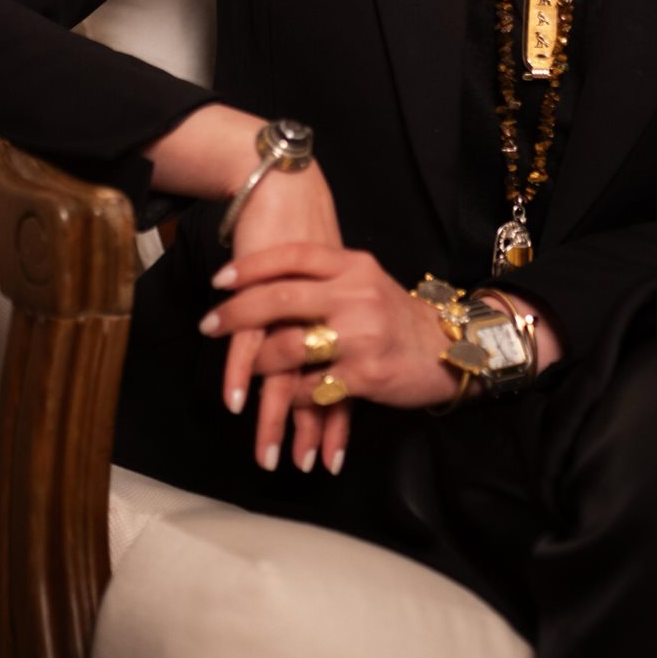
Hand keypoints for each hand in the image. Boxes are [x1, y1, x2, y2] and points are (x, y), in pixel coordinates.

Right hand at [142, 104, 350, 474]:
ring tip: (267, 456)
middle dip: (307, 430)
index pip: (343, 377)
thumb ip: (324, 320)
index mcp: (342, 316)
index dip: (336, 421)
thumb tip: (323, 361)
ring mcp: (292, 306)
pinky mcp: (262, 291)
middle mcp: (323, 315)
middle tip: (298, 468)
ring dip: (274, 417)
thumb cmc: (305, 234)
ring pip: (285, 374)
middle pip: (318, 383)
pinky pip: (251, 340)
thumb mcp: (325, 283)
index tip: (329, 459)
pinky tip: (235, 403)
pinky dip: (242, 374)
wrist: (287, 188)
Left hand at [199, 243, 462, 467]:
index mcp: (354, 265)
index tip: (220, 280)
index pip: (294, 256)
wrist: (448, 349)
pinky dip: (290, 397)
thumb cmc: (396, 316)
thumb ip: (326, 277)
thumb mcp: (366, 282)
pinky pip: (311, 388)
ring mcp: (361, 334)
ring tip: (243, 374)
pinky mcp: (365, 374)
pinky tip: (282, 401)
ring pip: (290, 347)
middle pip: (282, 298)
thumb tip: (270, 278)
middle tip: (209, 325)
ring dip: (258, 363)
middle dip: (237, 314)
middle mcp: (356, 294)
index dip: (252, 267)